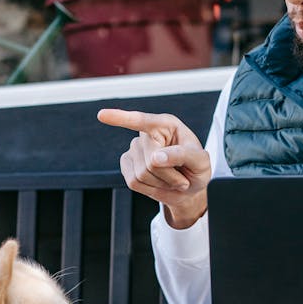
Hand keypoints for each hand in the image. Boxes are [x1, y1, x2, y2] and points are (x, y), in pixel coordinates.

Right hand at [97, 108, 210, 228]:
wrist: (188, 188)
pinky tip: (159, 183)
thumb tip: (155, 157)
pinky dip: (150, 188)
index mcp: (166, 125)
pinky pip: (133, 182)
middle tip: (182, 178)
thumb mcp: (201, 161)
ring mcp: (134, 149)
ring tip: (172, 179)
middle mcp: (147, 133)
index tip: (101, 115)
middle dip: (168, 175)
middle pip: (149, 161)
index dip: (120, 118)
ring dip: (161, 183)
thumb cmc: (196, 169)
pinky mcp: (127, 165)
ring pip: (141, 174)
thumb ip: (182, 155)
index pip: (141, 121)